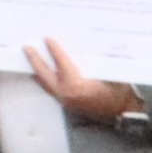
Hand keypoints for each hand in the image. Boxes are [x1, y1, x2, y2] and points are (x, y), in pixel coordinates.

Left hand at [26, 40, 143, 128]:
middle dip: (34, 61)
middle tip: (26, 47)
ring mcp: (65, 101)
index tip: (47, 39)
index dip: (54, 51)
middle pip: (44, 75)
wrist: (125, 113)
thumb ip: (97, 62)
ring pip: (45, 84)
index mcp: (77, 86)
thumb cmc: (120, 94)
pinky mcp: (67, 105)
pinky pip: (51, 90)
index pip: (61, 64)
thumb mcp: (111, 75)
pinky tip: (42, 73)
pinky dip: (45, 80)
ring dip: (37, 71)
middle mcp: (67, 94)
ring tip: (29, 59)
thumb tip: (85, 45)